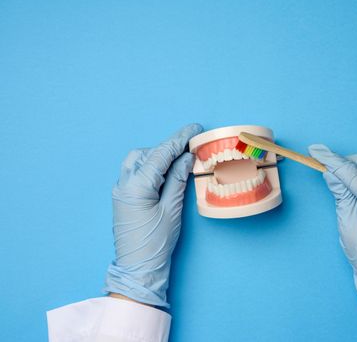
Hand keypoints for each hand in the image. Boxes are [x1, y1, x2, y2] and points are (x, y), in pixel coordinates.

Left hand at [104, 123, 202, 307]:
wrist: (138, 268)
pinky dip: (151, 167)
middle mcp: (123, 183)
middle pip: (146, 153)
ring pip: (138, 160)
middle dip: (168, 148)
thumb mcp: (171, 209)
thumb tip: (187, 157)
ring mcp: (120, 190)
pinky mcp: (123, 197)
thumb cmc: (156, 242)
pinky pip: (135, 172)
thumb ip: (178, 179)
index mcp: (136, 185)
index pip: (160, 154)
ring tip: (179, 160)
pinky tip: (166, 172)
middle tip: (190, 147)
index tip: (194, 128)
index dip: (179, 139)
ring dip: (158, 156)